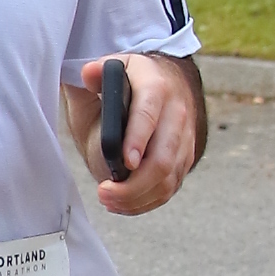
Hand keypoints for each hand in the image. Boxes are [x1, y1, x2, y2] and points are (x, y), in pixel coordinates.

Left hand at [64, 50, 203, 212]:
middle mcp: (176, 112)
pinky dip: (146, 201)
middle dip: (134, 184)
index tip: (125, 163)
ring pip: (168, 178)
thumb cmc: (127, 82)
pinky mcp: (185, 157)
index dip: (138, 140)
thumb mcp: (108, 71)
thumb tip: (89, 74)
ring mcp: (184, 137)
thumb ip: (94, 75)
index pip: (148, 115)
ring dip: (137, 197)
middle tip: (103, 192)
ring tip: (109, 200)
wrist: (164, 81)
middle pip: (162, 158)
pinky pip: (170, 187)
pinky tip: (123, 204)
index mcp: (155, 85)